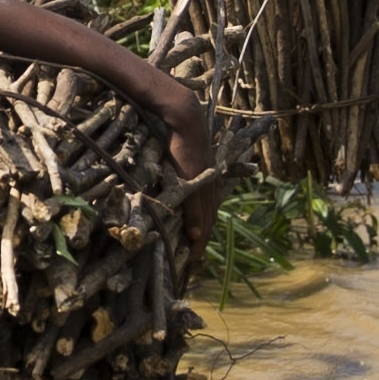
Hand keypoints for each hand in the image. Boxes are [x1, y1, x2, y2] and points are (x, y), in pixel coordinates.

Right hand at [153, 80, 224, 250]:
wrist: (185, 120)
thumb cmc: (179, 138)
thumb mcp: (182, 161)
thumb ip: (182, 177)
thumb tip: (169, 187)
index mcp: (207, 181)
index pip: (208, 212)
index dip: (203, 230)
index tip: (197, 246)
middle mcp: (209, 185)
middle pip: (208, 219)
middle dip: (203, 240)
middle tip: (195, 259)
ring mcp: (203, 184)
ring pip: (204, 218)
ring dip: (200, 238)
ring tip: (193, 255)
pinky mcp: (194, 181)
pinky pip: (196, 208)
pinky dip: (196, 225)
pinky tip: (194, 239)